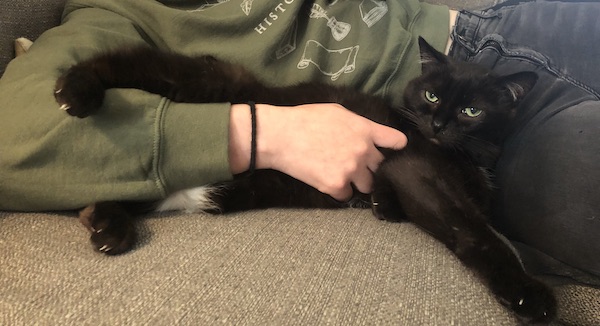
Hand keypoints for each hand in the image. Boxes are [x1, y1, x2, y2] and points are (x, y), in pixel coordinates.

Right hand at [229, 103, 407, 200]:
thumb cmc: (305, 118)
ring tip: (343, 175)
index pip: (397, 142)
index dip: (396, 147)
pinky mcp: (336, 186)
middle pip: (382, 167)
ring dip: (358, 182)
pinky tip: (329, 182)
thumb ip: (357, 124)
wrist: (280, 136)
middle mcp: (363, 151)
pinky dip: (340, 191)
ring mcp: (351, 170)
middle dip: (371, 167)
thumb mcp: (337, 111)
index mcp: (365, 130)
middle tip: (358, 165)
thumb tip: (366, 132)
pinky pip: (347, 196)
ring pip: (368, 185)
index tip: (391, 151)